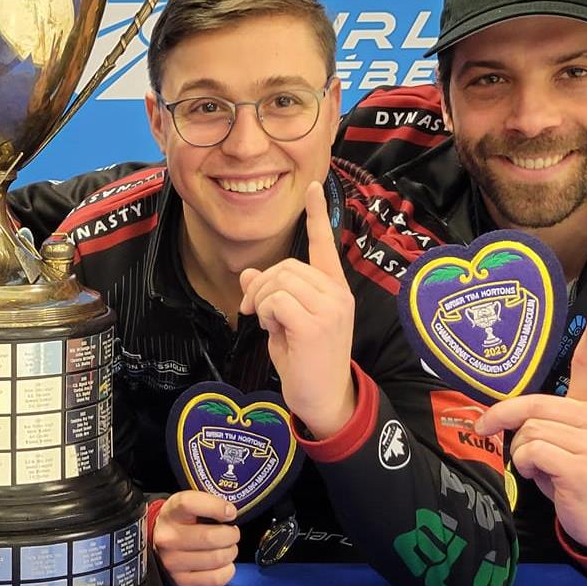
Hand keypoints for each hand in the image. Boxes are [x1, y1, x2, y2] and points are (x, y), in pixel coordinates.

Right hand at [153, 490, 240, 585]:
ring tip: (227, 548)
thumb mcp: (189, 505)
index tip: (230, 512)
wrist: (161, 543)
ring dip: (230, 552)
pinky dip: (227, 571)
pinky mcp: (180, 580)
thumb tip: (230, 512)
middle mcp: (168, 538)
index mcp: (170, 513)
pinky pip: (215, 578)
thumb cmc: (182, 522)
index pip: (190, 504)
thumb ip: (208, 503)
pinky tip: (224, 564)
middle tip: (232, 533)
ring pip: (217, 558)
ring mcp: (172, 562)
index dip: (215, 507)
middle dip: (231, 535)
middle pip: (210, 537)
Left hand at [239, 191, 355, 435]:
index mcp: (334, 289)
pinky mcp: (316, 324)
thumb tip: (249, 274)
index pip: (326, 244)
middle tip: (255, 313)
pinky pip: (276, 300)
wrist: (324, 398)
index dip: (317, 215)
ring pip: (279, 281)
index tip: (313, 186)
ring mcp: (330, 308)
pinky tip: (273, 330)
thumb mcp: (284, 323)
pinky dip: (265, 313)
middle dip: (261, 286)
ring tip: (269, 324)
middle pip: (286, 266)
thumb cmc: (306, 361)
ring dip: (262, 302)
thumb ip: (271, 296)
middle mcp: (337, 294)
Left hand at [474, 305, 586, 553]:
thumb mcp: (568, 444)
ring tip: (540, 467)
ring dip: (520, 452)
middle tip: (486, 429)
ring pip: (530, 431)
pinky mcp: (583, 468)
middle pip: (534, 404)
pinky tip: (541, 478)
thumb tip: (500, 417)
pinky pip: (533, 452)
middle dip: (502, 417)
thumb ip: (546, 423)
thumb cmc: (579, 477)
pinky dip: (525, 466)